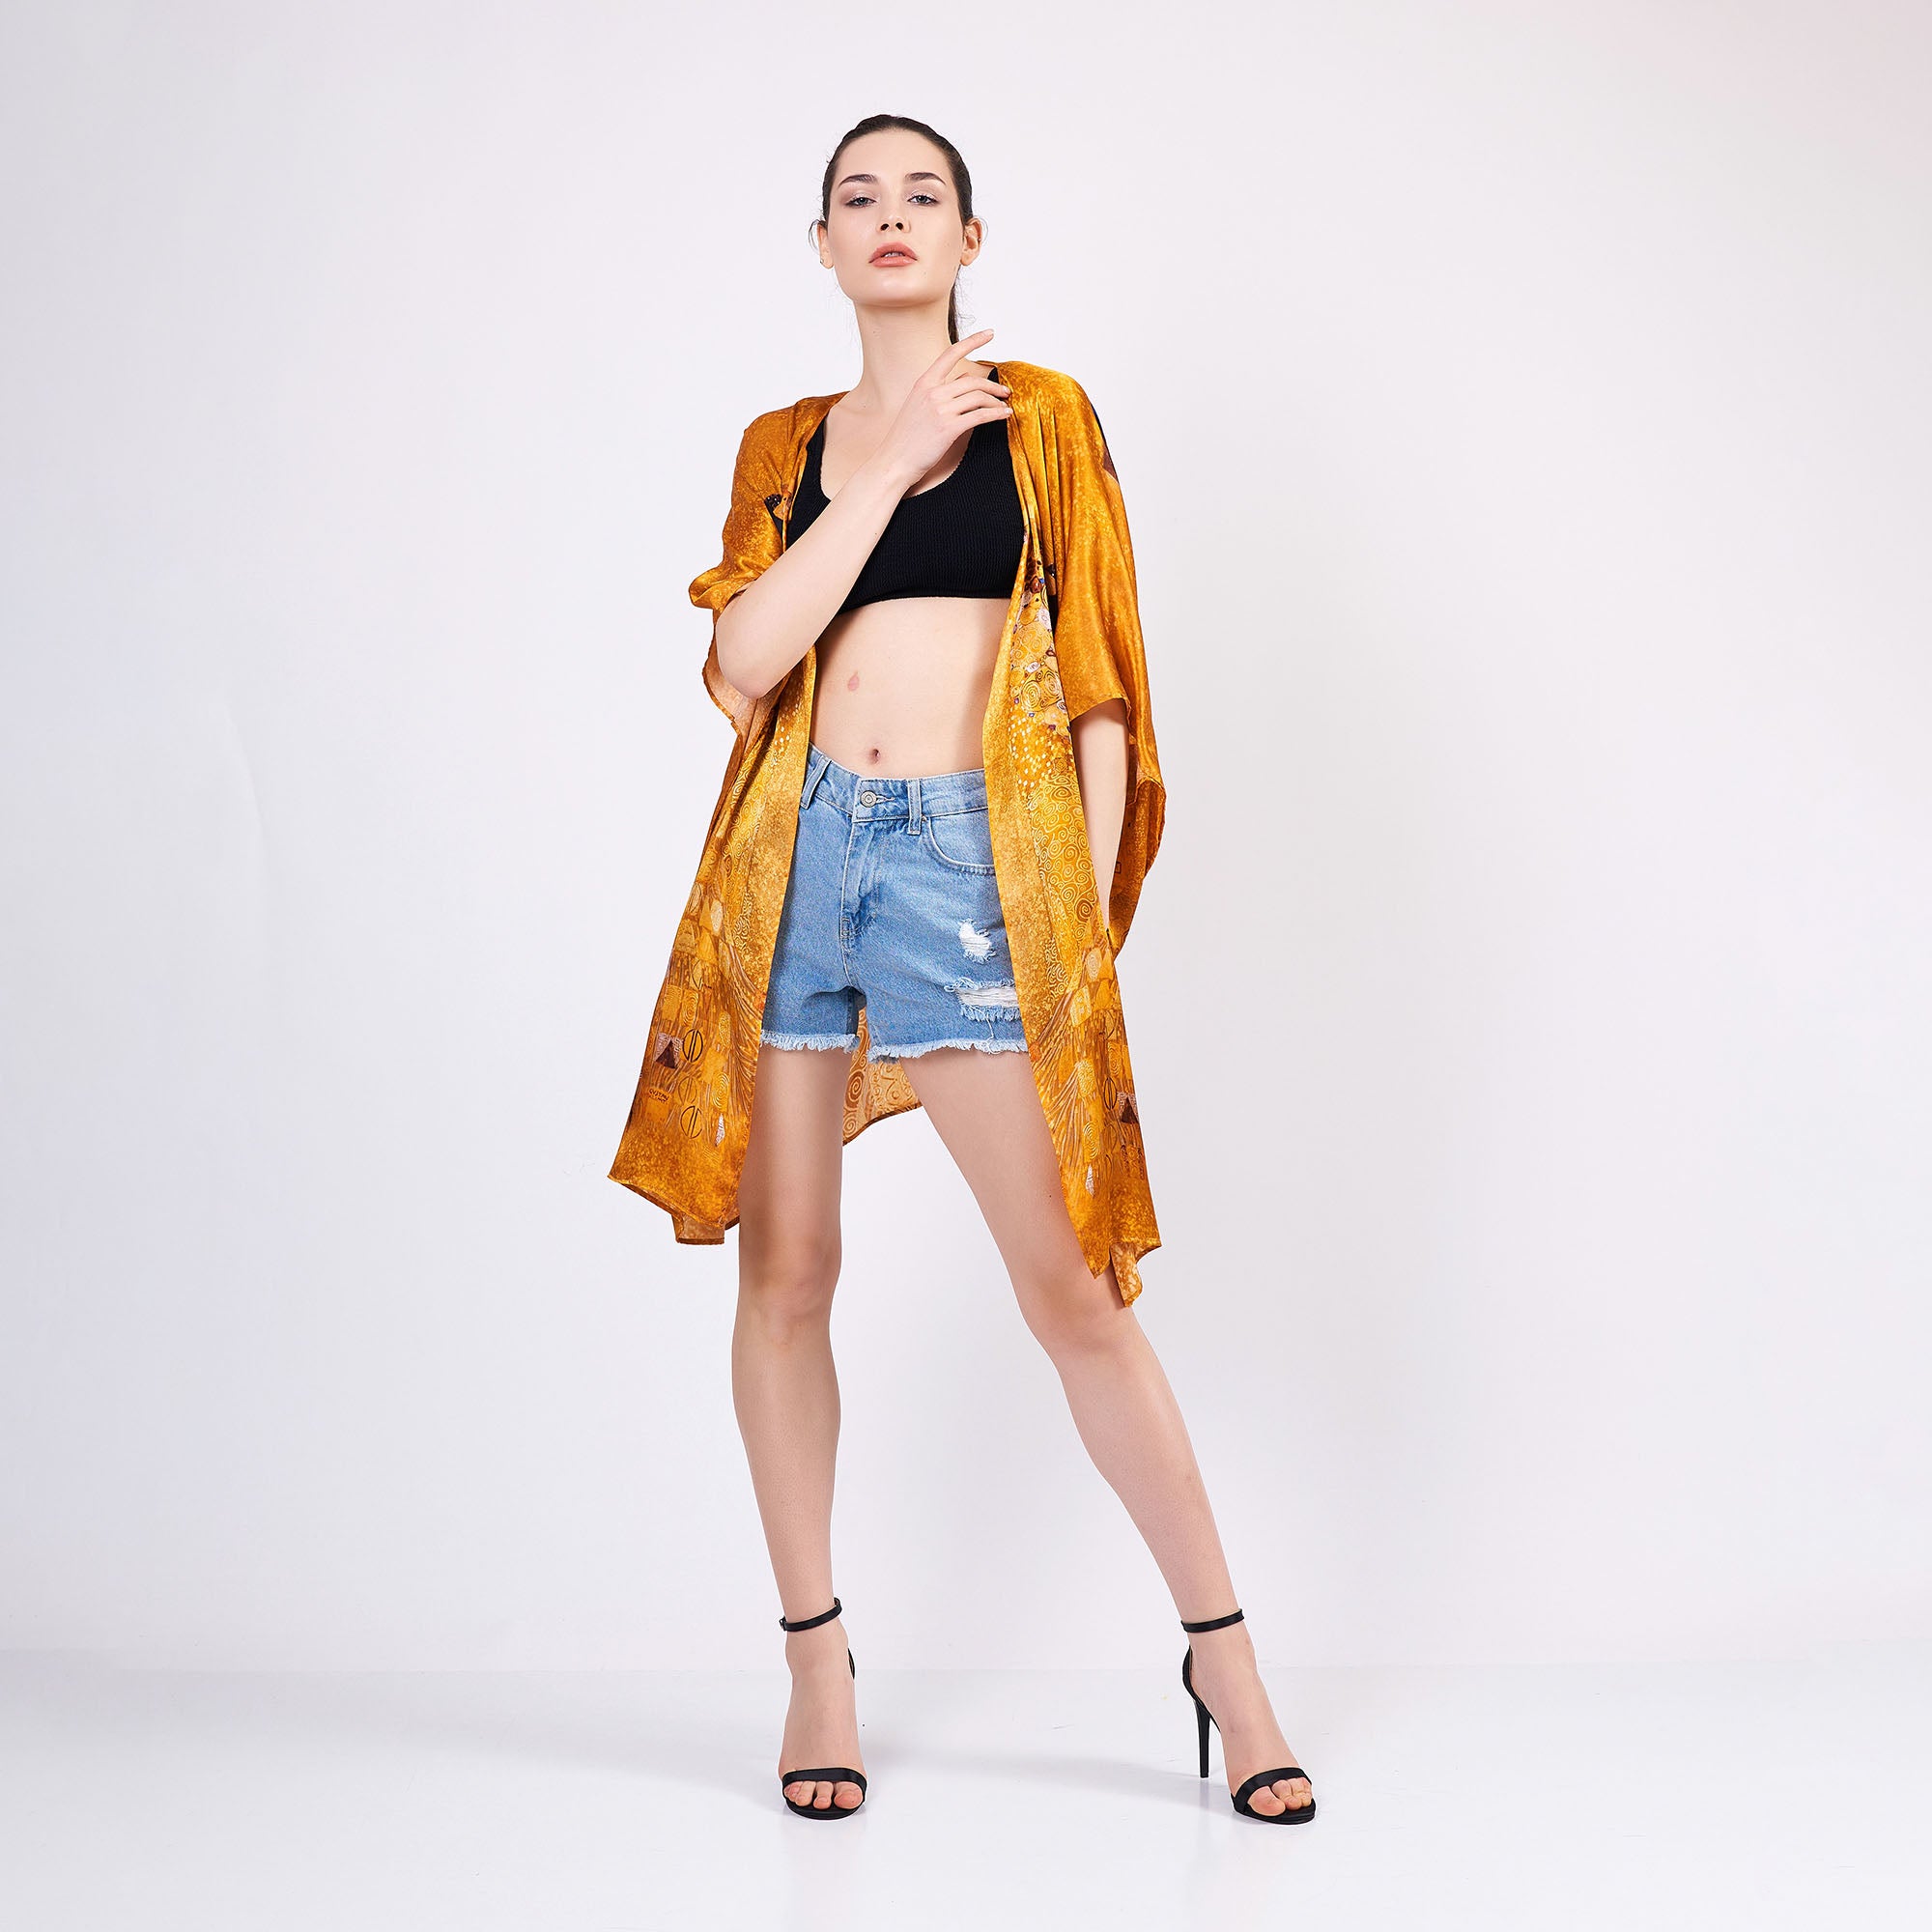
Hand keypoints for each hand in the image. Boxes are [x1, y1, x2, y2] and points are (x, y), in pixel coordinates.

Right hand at [871, 329, 1011, 494]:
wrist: (894, 461)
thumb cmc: (907, 437)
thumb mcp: (919, 406)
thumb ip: (942, 390)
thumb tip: (966, 377)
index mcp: (923, 383)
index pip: (950, 353)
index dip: (973, 340)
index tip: (990, 332)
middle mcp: (932, 392)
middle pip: (972, 381)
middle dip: (993, 387)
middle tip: (1005, 393)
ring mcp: (940, 410)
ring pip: (978, 398)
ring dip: (996, 402)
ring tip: (1005, 407)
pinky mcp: (948, 428)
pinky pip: (980, 416)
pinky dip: (996, 415)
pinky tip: (1005, 416)